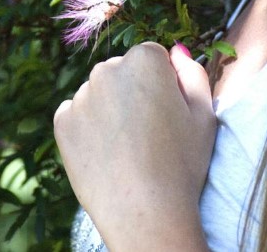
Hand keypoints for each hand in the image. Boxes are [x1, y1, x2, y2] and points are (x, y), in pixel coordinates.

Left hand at [54, 42, 215, 250]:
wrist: (144, 213)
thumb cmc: (182, 165)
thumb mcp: (204, 116)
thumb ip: (193, 75)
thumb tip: (176, 52)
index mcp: (144, 61)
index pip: (152, 57)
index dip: (163, 84)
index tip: (168, 113)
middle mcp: (107, 70)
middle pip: (122, 72)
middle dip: (133, 92)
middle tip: (148, 134)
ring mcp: (81, 95)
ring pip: (98, 94)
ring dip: (110, 109)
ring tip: (127, 149)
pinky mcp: (62, 121)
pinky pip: (77, 114)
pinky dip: (88, 128)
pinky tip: (107, 153)